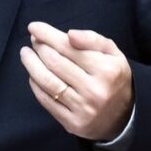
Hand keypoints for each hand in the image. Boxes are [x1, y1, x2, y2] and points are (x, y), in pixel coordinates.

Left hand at [19, 21, 132, 140]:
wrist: (124, 117)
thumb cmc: (113, 78)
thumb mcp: (113, 54)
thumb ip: (92, 39)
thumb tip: (69, 34)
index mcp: (106, 69)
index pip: (68, 47)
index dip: (47, 35)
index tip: (34, 27)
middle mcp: (94, 90)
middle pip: (55, 63)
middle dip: (39, 48)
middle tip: (33, 40)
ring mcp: (82, 108)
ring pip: (47, 82)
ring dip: (31, 65)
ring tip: (26, 54)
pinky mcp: (72, 123)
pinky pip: (46, 101)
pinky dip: (35, 85)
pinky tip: (33, 75)